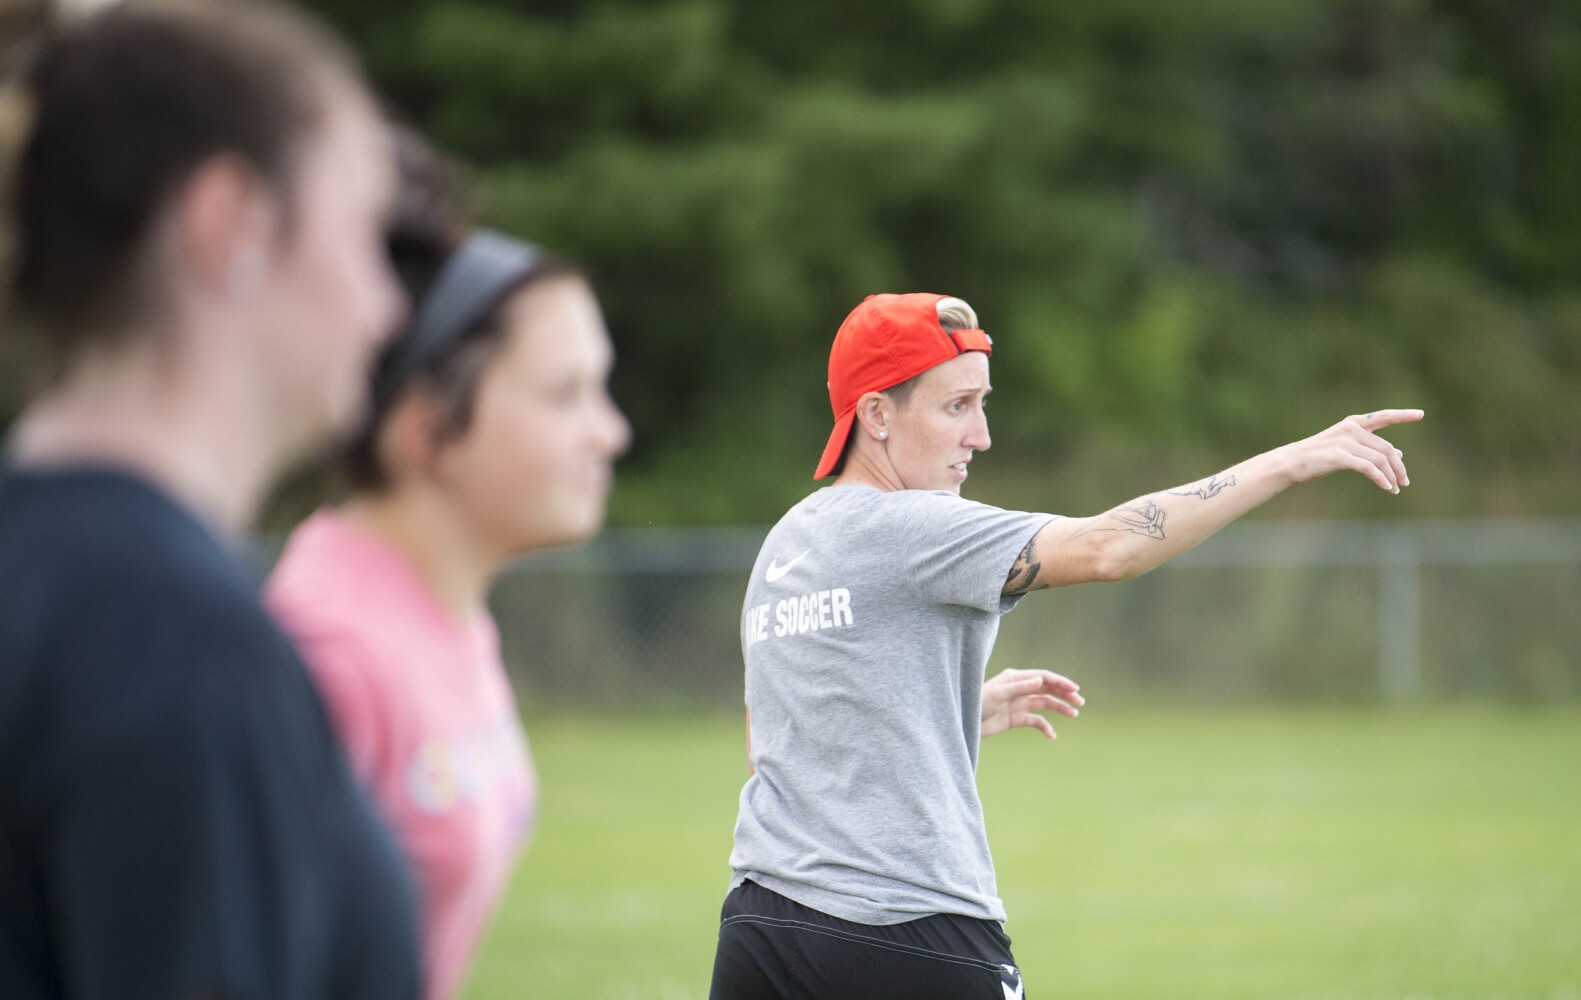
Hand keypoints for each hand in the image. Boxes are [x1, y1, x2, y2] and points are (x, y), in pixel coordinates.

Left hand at [981, 668, 1082, 738]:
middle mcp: (1020, 689)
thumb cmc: (978, 702)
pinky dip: (1045, 727)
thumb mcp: (999, 694)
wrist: (964, 722)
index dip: (1060, 682)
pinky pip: (1036, 721)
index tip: (1074, 689)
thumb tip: (1041, 680)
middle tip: (1079, 703)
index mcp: (1016, 678)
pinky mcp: (1016, 719)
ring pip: (1045, 704)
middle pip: (1047, 689)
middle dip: (1064, 694)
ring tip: (1074, 715)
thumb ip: (1020, 687)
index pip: (1043, 678)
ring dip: (1059, 708)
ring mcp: (1019, 704)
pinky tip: (1051, 735)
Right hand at [1281, 409, 1422, 492]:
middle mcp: (1350, 429)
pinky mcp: (1340, 457)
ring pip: (1380, 459)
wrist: (1290, 462)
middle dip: (1398, 466)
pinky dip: (1381, 479)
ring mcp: (1345, 442)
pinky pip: (1369, 468)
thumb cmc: (1317, 456)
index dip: (1403, 415)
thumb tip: (1398, 453)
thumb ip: (1370, 448)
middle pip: (1386, 448)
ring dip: (1392, 476)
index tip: (1420, 414)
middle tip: (1405, 481)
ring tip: (1396, 488)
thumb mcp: (1345, 448)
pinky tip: (1386, 487)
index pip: (1382, 417)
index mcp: (1352, 423)